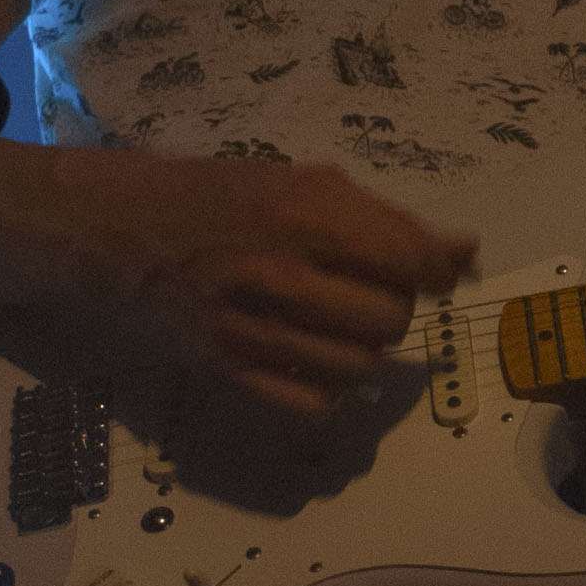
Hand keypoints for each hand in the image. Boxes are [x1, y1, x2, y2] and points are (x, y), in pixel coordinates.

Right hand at [45, 151, 474, 424]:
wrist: (120, 230)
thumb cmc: (220, 197)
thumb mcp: (300, 182)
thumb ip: (384, 219)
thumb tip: (464, 254)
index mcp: (301, 213)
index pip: (409, 260)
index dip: (438, 271)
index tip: (440, 270)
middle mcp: (276, 272)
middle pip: (389, 320)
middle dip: (394, 307)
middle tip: (367, 289)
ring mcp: (248, 328)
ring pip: (358, 367)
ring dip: (364, 348)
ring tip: (337, 321)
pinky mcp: (226, 370)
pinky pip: (312, 404)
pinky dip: (330, 388)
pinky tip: (314, 357)